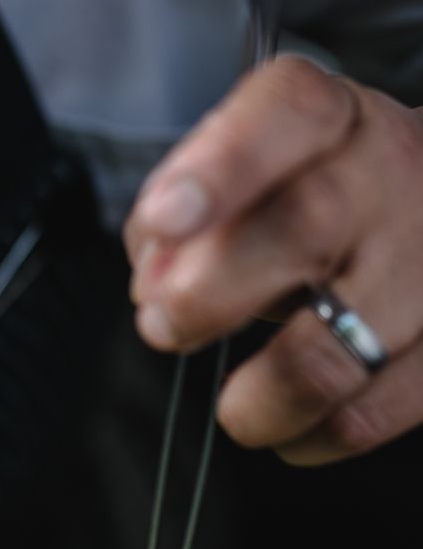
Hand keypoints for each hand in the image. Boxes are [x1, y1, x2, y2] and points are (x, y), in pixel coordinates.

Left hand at [125, 56, 422, 463]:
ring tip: (236, 407)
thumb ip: (189, 219)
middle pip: (305, 229)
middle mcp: (395, 178)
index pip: (290, 114)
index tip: (165, 219)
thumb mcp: (255, 179)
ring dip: (259, 397)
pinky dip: (309, 434)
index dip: (221, 166)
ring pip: (333, 351)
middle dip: (209, 293)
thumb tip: (154, 283)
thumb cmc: (322, 200)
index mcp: (337, 120)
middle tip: (163, 326)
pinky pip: (367, 414)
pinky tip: (290, 423)